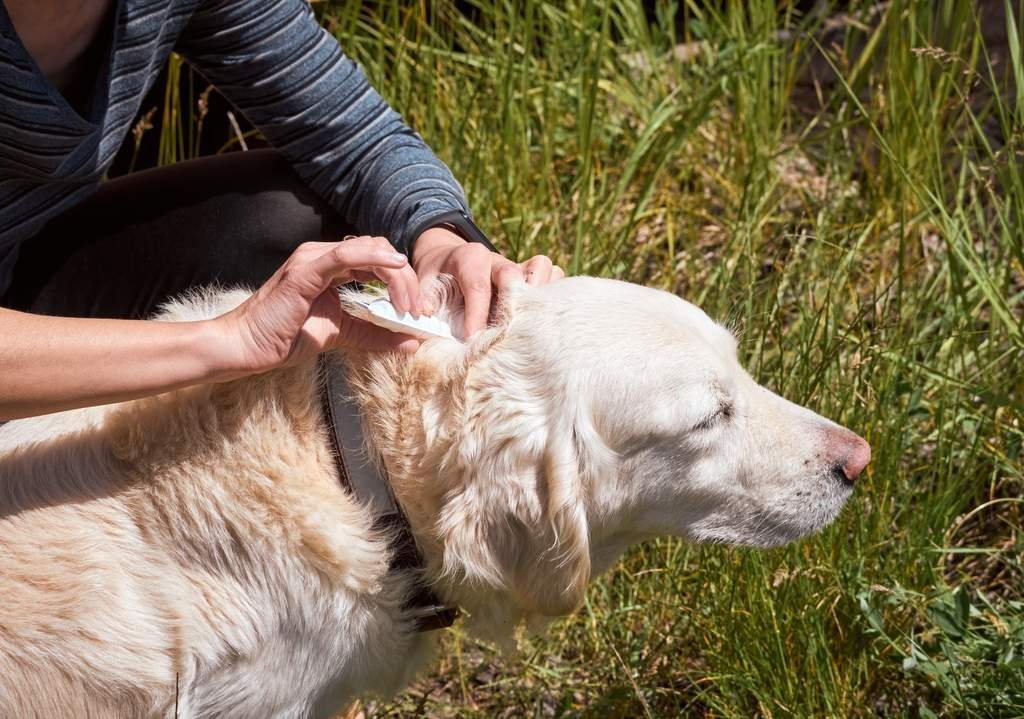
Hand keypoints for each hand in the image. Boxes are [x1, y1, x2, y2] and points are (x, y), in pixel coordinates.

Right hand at [214, 236, 421, 378]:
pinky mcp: (304, 271)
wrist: (246, 347)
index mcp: (331, 266)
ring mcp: (312, 259)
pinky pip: (343, 255)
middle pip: (380, 252)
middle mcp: (322, 255)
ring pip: (369, 250)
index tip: (419, 310)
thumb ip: (376, 335)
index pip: (378, 260)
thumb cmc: (286, 337)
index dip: (404, 281)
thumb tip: (413, 343)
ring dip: (396, 276)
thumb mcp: (343, 334)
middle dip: (406, 279)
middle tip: (418, 311)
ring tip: (408, 306)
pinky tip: (394, 267)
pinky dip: (373, 258)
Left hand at [412, 227, 564, 335]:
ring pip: (542, 267)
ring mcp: (518, 266)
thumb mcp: (422, 287)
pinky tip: (540, 319)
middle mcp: (497, 259)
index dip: (476, 314)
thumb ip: (420, 305)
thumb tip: (418, 329)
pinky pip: (554, 275)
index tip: (473, 340)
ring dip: (539, 295)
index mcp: (469, 258)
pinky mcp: (531, 275)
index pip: (477, 285)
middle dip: (510, 307)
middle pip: (514, 274)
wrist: (448, 261)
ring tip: (528, 324)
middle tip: (503, 335)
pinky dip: (552, 295)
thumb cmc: (437, 280)